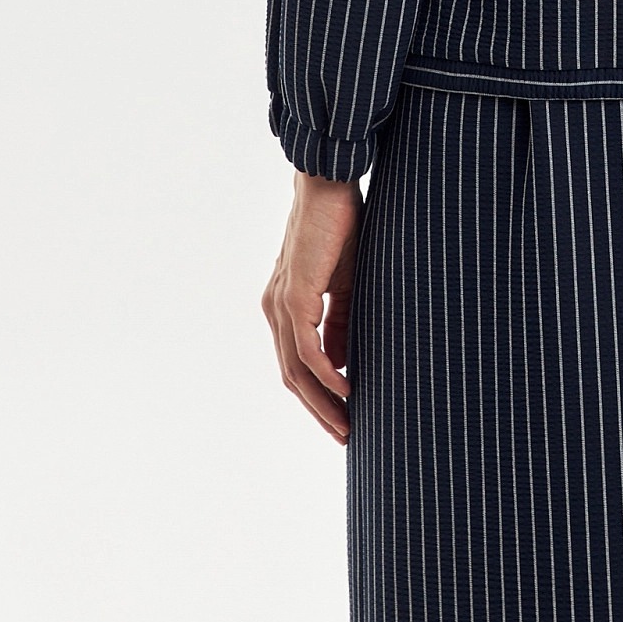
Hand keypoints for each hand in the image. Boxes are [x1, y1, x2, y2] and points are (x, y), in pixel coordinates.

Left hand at [262, 170, 363, 443]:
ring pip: (296, 369)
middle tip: (346, 436)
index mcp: (285, 306)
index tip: (342, 419)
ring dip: (322, 401)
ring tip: (347, 424)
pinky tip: (346, 389)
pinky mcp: (293, 296)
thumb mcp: (346, 283)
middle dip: (318, 410)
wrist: (329, 185)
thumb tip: (344, 364)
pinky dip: (325, 373)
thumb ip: (341, 322)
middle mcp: (275, 309)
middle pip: (291, 376)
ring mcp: (280, 304)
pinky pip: (306, 348)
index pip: (296, 364)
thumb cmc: (341, 227)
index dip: (318, 395)